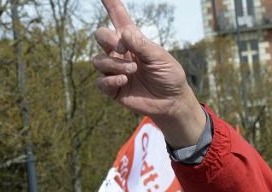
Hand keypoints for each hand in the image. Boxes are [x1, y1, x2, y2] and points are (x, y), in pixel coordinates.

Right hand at [93, 0, 205, 146]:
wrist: (172, 101)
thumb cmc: (169, 76)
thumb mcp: (161, 58)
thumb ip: (142, 46)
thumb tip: (123, 34)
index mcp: (133, 40)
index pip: (118, 17)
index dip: (110, 4)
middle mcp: (120, 53)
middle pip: (100, 36)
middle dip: (106, 39)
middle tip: (122, 49)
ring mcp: (115, 70)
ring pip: (98, 60)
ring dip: (114, 64)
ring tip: (132, 71)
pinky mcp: (113, 88)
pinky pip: (100, 81)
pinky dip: (110, 80)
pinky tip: (123, 81)